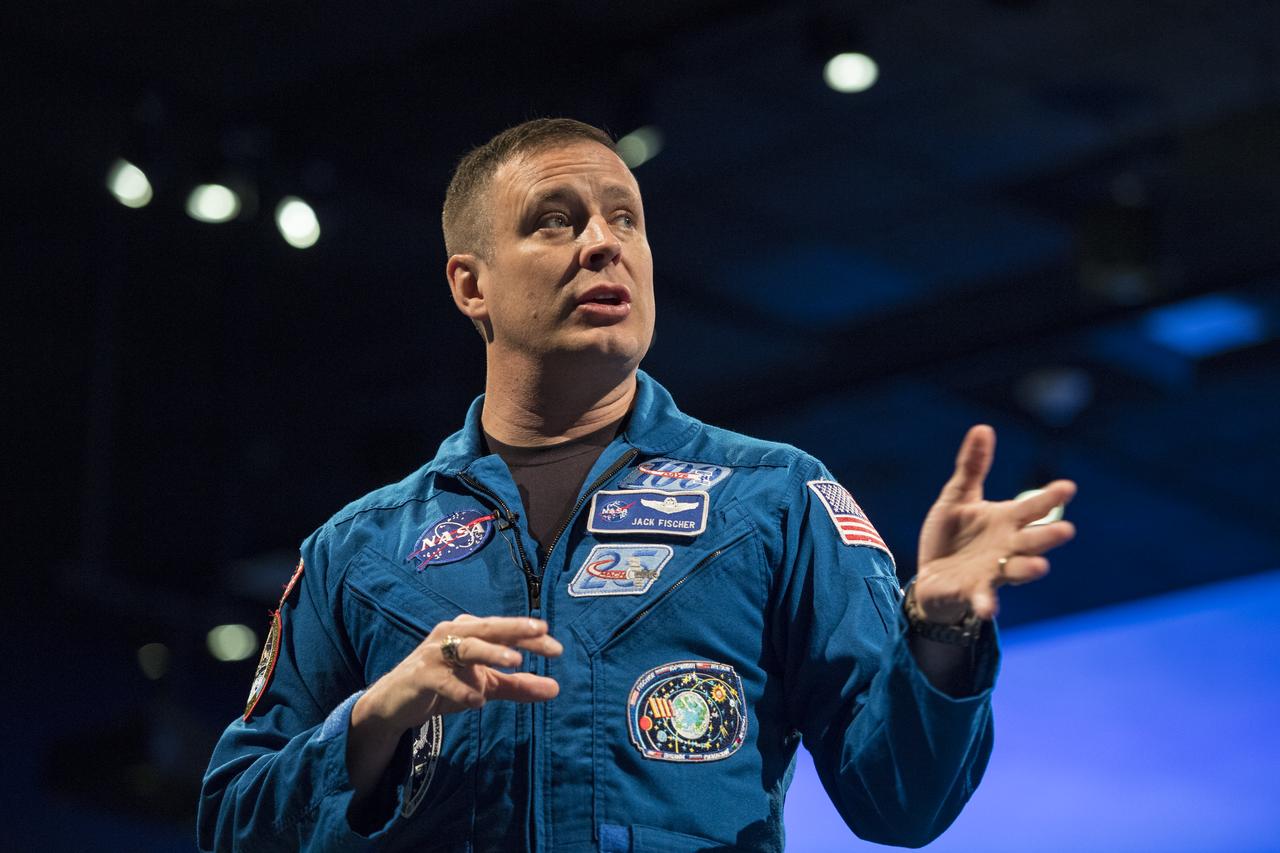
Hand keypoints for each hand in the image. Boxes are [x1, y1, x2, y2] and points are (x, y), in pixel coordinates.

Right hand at [357, 614, 562, 730]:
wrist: (396, 703)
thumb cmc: (444, 685)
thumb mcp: (485, 685)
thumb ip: (518, 686)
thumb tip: (556, 688)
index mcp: (470, 631)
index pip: (506, 630)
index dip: (531, 637)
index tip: (557, 649)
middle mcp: (453, 634)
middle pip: (487, 628)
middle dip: (514, 629)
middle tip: (540, 631)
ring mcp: (435, 653)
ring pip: (465, 647)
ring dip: (490, 652)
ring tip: (515, 661)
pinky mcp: (420, 675)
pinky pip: (443, 679)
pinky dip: (460, 688)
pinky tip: (478, 700)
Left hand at [914, 425, 1076, 622]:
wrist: (931, 574)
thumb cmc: (952, 535)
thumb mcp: (958, 497)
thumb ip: (972, 467)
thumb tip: (983, 428)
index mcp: (1006, 521)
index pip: (1032, 508)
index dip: (1050, 498)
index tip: (1068, 487)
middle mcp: (1007, 547)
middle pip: (1032, 540)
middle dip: (1047, 536)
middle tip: (1065, 529)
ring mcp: (993, 571)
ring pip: (1016, 570)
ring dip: (1028, 569)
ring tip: (1040, 566)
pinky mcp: (972, 591)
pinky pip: (982, 597)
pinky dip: (986, 602)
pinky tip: (988, 608)